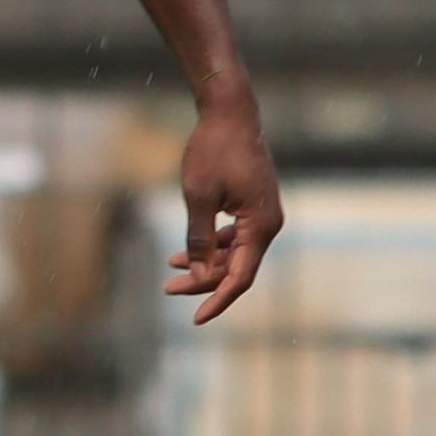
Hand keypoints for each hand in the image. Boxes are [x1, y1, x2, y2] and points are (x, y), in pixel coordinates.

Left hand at [168, 91, 282, 322]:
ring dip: (205, 264)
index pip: (240, 277)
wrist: (229, 115)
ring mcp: (263, 216)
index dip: (217, 300)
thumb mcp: (198, 196)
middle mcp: (268, 224)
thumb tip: (201, 274)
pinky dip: (211, 247)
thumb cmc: (213, 151)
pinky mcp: (253, 208)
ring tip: (170, 268)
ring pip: (234, 254)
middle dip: (203, 282)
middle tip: (167, 288)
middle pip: (236, 268)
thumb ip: (199, 238)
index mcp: (261, 226)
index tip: (196, 319)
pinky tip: (183, 253)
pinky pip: (234, 238)